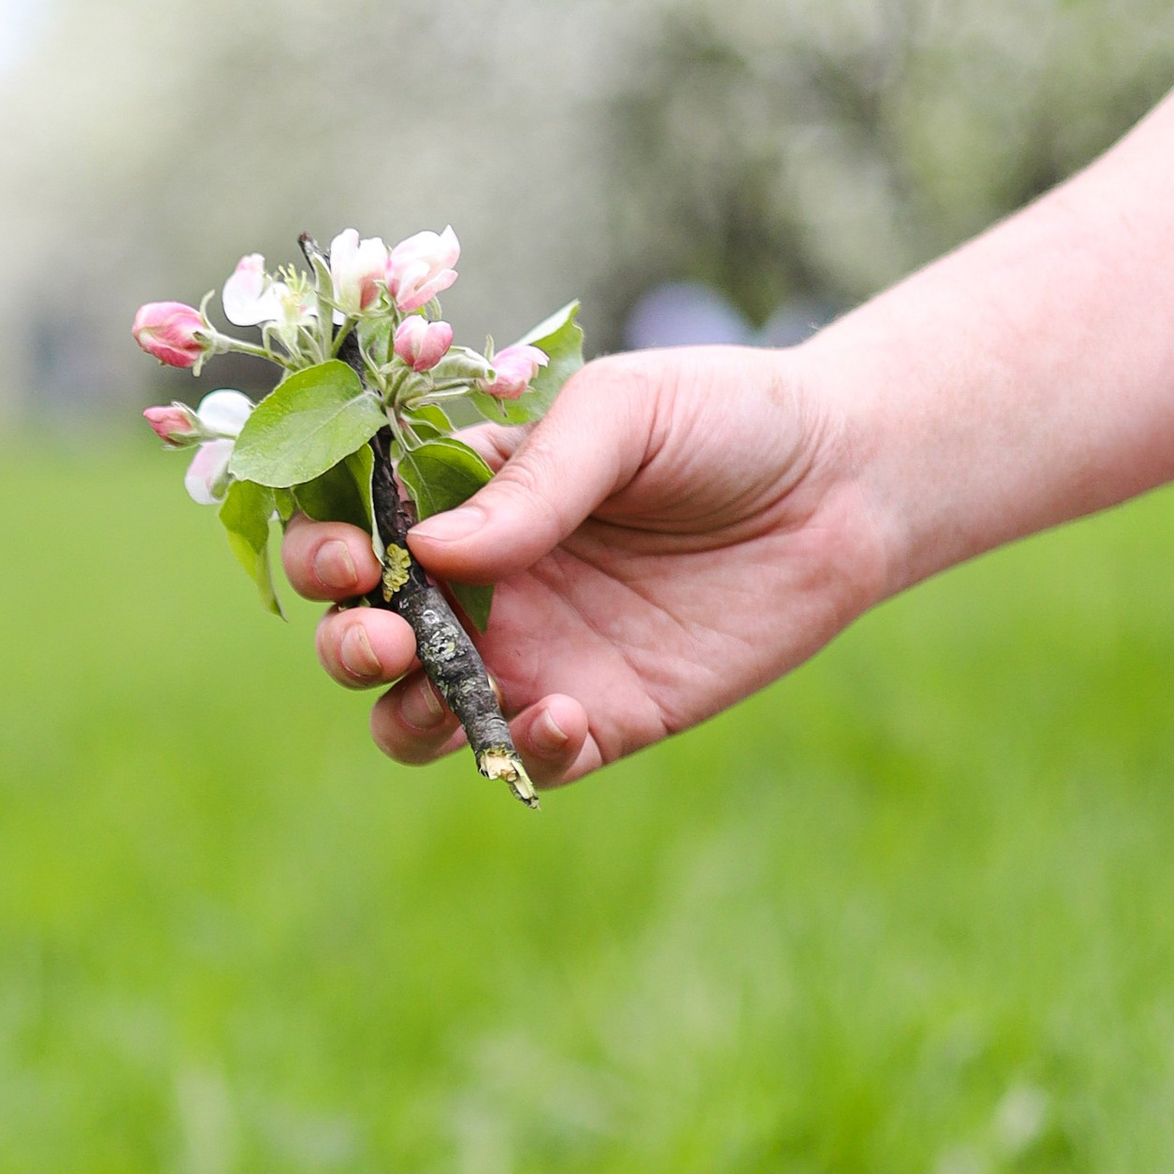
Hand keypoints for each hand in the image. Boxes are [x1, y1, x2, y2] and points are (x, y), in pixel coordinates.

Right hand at [280, 344, 896, 784]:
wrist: (848, 481)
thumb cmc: (725, 419)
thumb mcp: (622, 413)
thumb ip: (534, 480)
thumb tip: (432, 550)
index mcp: (463, 501)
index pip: (354, 534)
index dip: (325, 551)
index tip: (351, 555)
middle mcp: (480, 588)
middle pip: (362, 639)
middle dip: (346, 644)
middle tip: (384, 634)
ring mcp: (533, 659)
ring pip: (417, 719)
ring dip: (405, 715)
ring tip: (438, 688)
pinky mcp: (601, 719)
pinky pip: (529, 760)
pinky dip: (525, 751)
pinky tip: (561, 714)